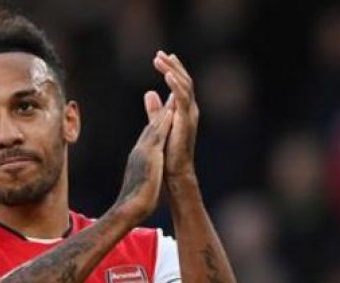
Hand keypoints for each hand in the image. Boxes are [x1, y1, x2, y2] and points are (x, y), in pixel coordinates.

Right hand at [113, 95, 174, 222]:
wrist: (128, 209)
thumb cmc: (134, 204)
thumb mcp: (140, 186)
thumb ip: (142, 179)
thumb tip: (143, 180)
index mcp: (138, 159)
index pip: (149, 138)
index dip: (157, 125)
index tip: (164, 114)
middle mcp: (139, 151)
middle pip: (152, 128)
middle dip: (161, 113)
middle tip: (170, 97)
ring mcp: (143, 152)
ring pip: (155, 127)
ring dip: (163, 112)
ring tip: (173, 97)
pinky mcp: (149, 155)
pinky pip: (158, 135)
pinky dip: (165, 122)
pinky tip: (172, 112)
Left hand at [150, 51, 199, 179]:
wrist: (174, 171)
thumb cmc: (168, 151)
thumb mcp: (159, 124)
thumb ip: (155, 109)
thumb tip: (149, 92)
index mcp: (184, 109)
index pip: (180, 83)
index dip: (173, 68)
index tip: (162, 56)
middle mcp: (189, 109)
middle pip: (184, 80)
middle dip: (172, 65)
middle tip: (159, 54)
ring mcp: (189, 114)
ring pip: (184, 85)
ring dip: (172, 71)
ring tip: (161, 60)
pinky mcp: (185, 121)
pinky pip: (183, 98)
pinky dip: (176, 85)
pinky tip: (167, 74)